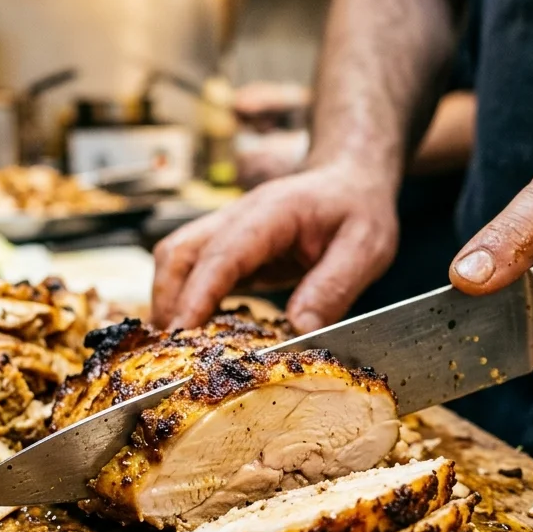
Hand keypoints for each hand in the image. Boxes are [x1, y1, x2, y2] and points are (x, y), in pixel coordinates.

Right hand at [152, 161, 398, 331]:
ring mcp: (226, 231)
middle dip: (168, 301)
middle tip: (172, 350)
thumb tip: (300, 330)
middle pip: (178, 253)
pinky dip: (182, 302)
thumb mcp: (365, 247)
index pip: (222, 254)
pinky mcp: (226, 249)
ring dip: (167, 301)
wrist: (350, 181)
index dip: (199, 294)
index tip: (184, 332)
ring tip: (176, 347)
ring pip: (174, 260)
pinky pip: (190, 272)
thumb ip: (334, 286)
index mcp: (271, 213)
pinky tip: (194, 333)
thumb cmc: (358, 209)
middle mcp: (237, 218)